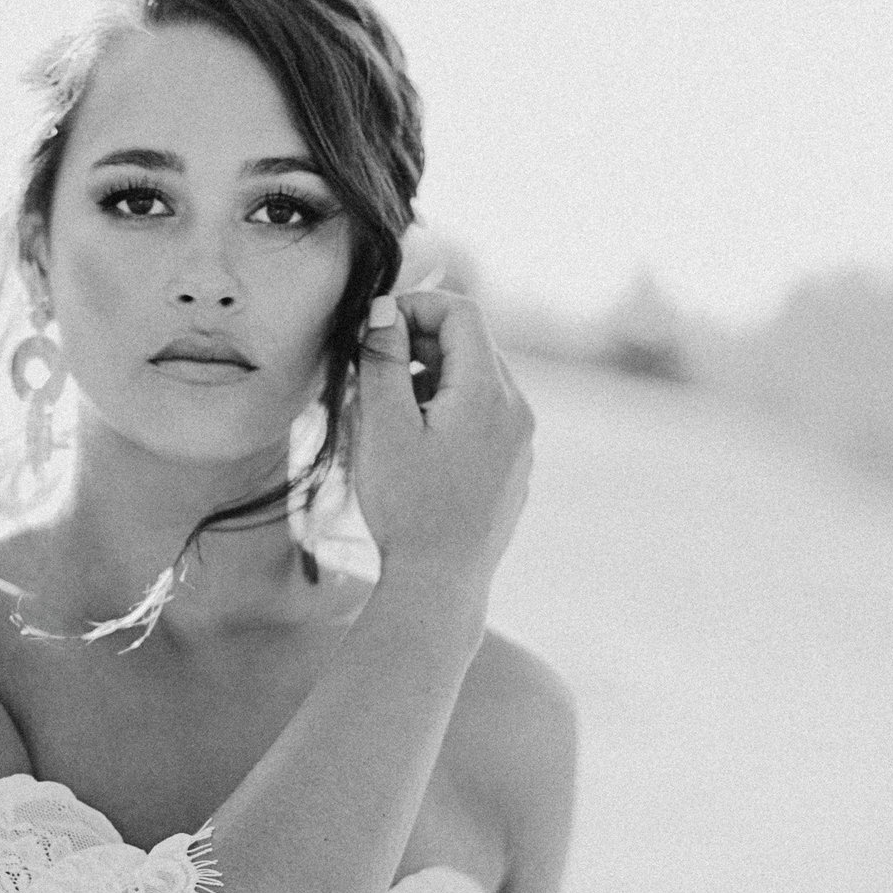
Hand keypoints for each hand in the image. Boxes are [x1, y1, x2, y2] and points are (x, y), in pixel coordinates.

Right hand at [349, 285, 534, 597]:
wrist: (440, 585)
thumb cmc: (408, 507)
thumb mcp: (383, 426)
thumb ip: (383, 359)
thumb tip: (383, 310)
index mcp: (488, 392)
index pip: (462, 313)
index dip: (415, 307)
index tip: (374, 332)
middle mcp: (516, 410)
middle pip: (472, 346)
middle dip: (420, 345)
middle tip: (372, 373)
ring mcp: (521, 443)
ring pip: (476, 383)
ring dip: (431, 382)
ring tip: (388, 418)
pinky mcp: (513, 470)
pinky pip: (484, 419)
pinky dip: (448, 414)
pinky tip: (414, 451)